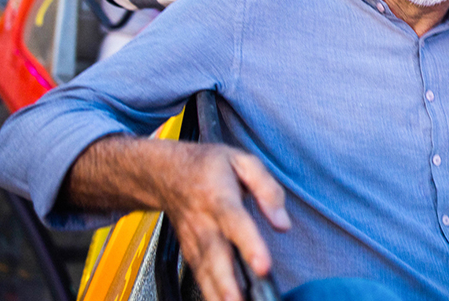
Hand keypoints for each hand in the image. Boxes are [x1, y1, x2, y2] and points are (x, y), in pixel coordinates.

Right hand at [160, 143, 290, 300]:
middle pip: (216, 255)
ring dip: (218, 294)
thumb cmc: (207, 166)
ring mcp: (194, 240)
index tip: (263, 265)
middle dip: (229, 283)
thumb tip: (282, 222)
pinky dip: (210, 294)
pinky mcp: (190, 252)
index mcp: (219, 196)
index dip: (250, 245)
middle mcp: (204, 222)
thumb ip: (267, 189)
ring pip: (205, 271)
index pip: (236, 222)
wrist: (165, 172)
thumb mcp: (242, 161)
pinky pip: (200, 276)